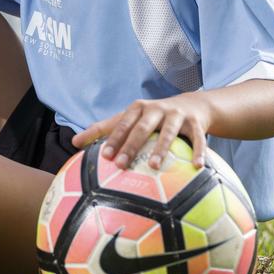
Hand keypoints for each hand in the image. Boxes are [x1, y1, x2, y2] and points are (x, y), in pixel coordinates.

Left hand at [71, 93, 211, 170]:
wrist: (192, 106)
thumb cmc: (154, 117)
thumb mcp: (131, 118)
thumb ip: (105, 129)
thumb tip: (74, 142)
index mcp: (138, 109)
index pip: (121, 123)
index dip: (112, 138)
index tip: (103, 156)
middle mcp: (156, 109)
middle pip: (141, 127)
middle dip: (131, 145)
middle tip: (121, 165)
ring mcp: (176, 115)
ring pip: (168, 131)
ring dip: (161, 148)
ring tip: (154, 166)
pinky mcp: (195, 123)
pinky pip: (198, 138)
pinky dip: (198, 151)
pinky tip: (197, 167)